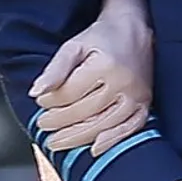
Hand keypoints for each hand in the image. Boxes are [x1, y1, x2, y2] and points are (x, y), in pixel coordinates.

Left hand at [33, 1, 154, 155]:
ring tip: (57, 141)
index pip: (71, 93)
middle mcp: (123, 83)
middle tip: (42, 126)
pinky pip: (130, 128)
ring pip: (104, 124)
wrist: (134, 30)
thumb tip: (35, 93)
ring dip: (78, 137)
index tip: (40, 103)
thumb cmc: (101, 38)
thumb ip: (55, 69)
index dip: (51, 101)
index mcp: (104, 66)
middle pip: (86, 112)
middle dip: (60, 122)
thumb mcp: (74, 46)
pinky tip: (94, 150)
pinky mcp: (145, 103)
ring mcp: (137, 95)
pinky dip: (112, 141)